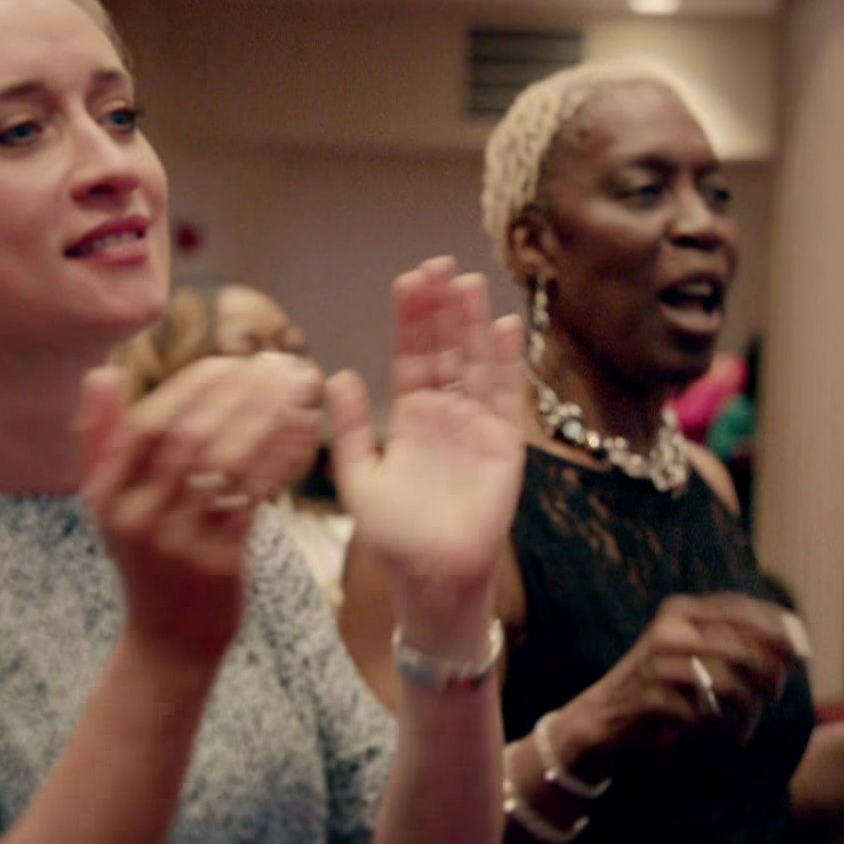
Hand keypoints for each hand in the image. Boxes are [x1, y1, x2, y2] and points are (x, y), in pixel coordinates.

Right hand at [78, 354, 324, 666]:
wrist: (168, 642)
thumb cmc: (147, 557)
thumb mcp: (111, 504)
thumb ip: (103, 438)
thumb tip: (103, 372)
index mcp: (106, 494)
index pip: (148, 423)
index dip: (192, 387)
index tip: (232, 362)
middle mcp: (135, 517)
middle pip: (189, 437)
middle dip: (238, 393)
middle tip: (278, 364)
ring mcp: (176, 542)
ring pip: (226, 463)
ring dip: (267, 418)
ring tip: (299, 388)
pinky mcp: (218, 564)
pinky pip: (254, 498)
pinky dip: (281, 458)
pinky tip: (305, 433)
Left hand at [327, 257, 525, 655]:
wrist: (432, 579)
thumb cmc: (394, 535)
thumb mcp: (358, 478)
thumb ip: (349, 428)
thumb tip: (337, 374)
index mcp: (411, 416)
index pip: (411, 355)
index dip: (411, 318)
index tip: (410, 278)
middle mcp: (446, 413)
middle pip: (445, 349)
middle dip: (442, 308)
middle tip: (439, 264)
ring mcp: (477, 425)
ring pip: (475, 363)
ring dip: (473, 324)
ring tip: (468, 282)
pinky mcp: (504, 445)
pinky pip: (506, 397)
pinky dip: (506, 362)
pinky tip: (505, 326)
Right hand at [558, 593, 800, 766]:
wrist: (605, 716)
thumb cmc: (663, 683)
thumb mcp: (694, 652)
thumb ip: (736, 645)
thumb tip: (793, 650)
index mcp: (682, 610)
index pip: (741, 609)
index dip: (777, 630)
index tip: (801, 651)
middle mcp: (670, 629)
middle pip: (740, 646)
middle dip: (767, 673)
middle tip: (775, 693)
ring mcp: (658, 663)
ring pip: (729, 684)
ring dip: (746, 708)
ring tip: (746, 723)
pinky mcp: (652, 698)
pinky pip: (707, 716)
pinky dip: (721, 729)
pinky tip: (721, 736)